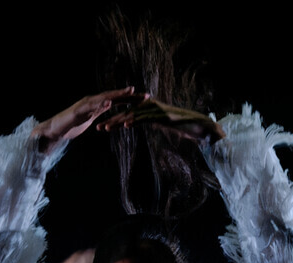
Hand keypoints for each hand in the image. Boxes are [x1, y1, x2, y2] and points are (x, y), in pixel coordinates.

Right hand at [36, 88, 140, 145]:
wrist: (56, 128)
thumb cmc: (72, 126)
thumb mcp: (90, 119)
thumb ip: (99, 114)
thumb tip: (110, 113)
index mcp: (97, 103)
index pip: (117, 100)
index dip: (131, 98)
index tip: (145, 99)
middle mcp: (93, 100)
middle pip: (114, 96)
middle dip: (131, 95)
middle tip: (146, 95)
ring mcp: (86, 104)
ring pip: (104, 97)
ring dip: (117, 94)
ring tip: (130, 91)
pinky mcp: (79, 110)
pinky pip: (91, 106)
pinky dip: (100, 103)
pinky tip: (109, 102)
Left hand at [97, 99, 224, 140]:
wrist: (195, 124)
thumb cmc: (179, 126)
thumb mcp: (161, 123)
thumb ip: (150, 121)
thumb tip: (140, 124)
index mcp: (146, 107)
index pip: (126, 112)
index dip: (113, 118)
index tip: (102, 126)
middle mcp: (148, 105)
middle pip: (125, 113)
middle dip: (110, 120)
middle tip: (97, 128)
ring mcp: (154, 109)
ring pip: (132, 116)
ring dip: (117, 122)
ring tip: (105, 129)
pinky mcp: (160, 115)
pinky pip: (144, 118)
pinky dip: (134, 121)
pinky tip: (125, 126)